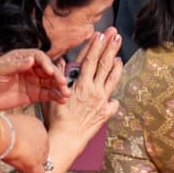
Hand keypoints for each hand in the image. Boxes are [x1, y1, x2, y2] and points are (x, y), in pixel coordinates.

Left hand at [0, 48, 68, 111]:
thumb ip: (15, 65)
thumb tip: (31, 60)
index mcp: (22, 58)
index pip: (39, 58)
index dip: (46, 64)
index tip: (50, 72)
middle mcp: (30, 69)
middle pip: (48, 70)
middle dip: (57, 77)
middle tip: (62, 84)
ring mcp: (33, 82)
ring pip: (51, 83)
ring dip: (59, 88)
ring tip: (66, 94)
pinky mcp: (33, 94)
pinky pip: (47, 95)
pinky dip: (55, 97)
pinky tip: (62, 100)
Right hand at [48, 28, 123, 148]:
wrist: (67, 138)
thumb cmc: (57, 117)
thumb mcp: (54, 94)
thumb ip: (60, 77)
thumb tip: (61, 61)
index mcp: (81, 84)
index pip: (89, 60)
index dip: (95, 46)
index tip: (100, 34)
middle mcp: (94, 90)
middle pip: (104, 64)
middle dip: (110, 48)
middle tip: (116, 35)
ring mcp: (102, 101)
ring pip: (112, 79)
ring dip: (117, 65)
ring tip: (120, 55)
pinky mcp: (106, 112)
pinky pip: (114, 101)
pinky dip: (115, 95)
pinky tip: (116, 91)